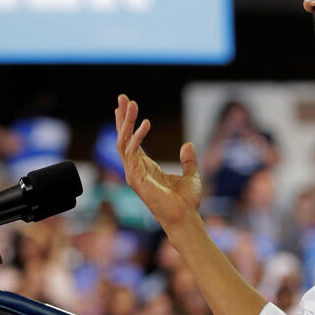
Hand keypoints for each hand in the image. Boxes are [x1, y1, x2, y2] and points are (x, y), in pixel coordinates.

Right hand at [115, 94, 201, 228]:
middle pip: (123, 138)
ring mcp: (134, 175)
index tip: (124, 105)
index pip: (131, 141)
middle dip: (122, 117)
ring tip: (130, 104)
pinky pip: (133, 154)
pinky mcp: (136, 180)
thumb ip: (188, 160)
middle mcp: (136, 170)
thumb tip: (188, 144)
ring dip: (126, 122)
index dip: (127, 123)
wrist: (186, 218)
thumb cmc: (187, 202)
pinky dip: (137, 138)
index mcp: (145, 168)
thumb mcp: (191, 175)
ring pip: (124, 143)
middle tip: (122, 96)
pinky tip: (145, 123)